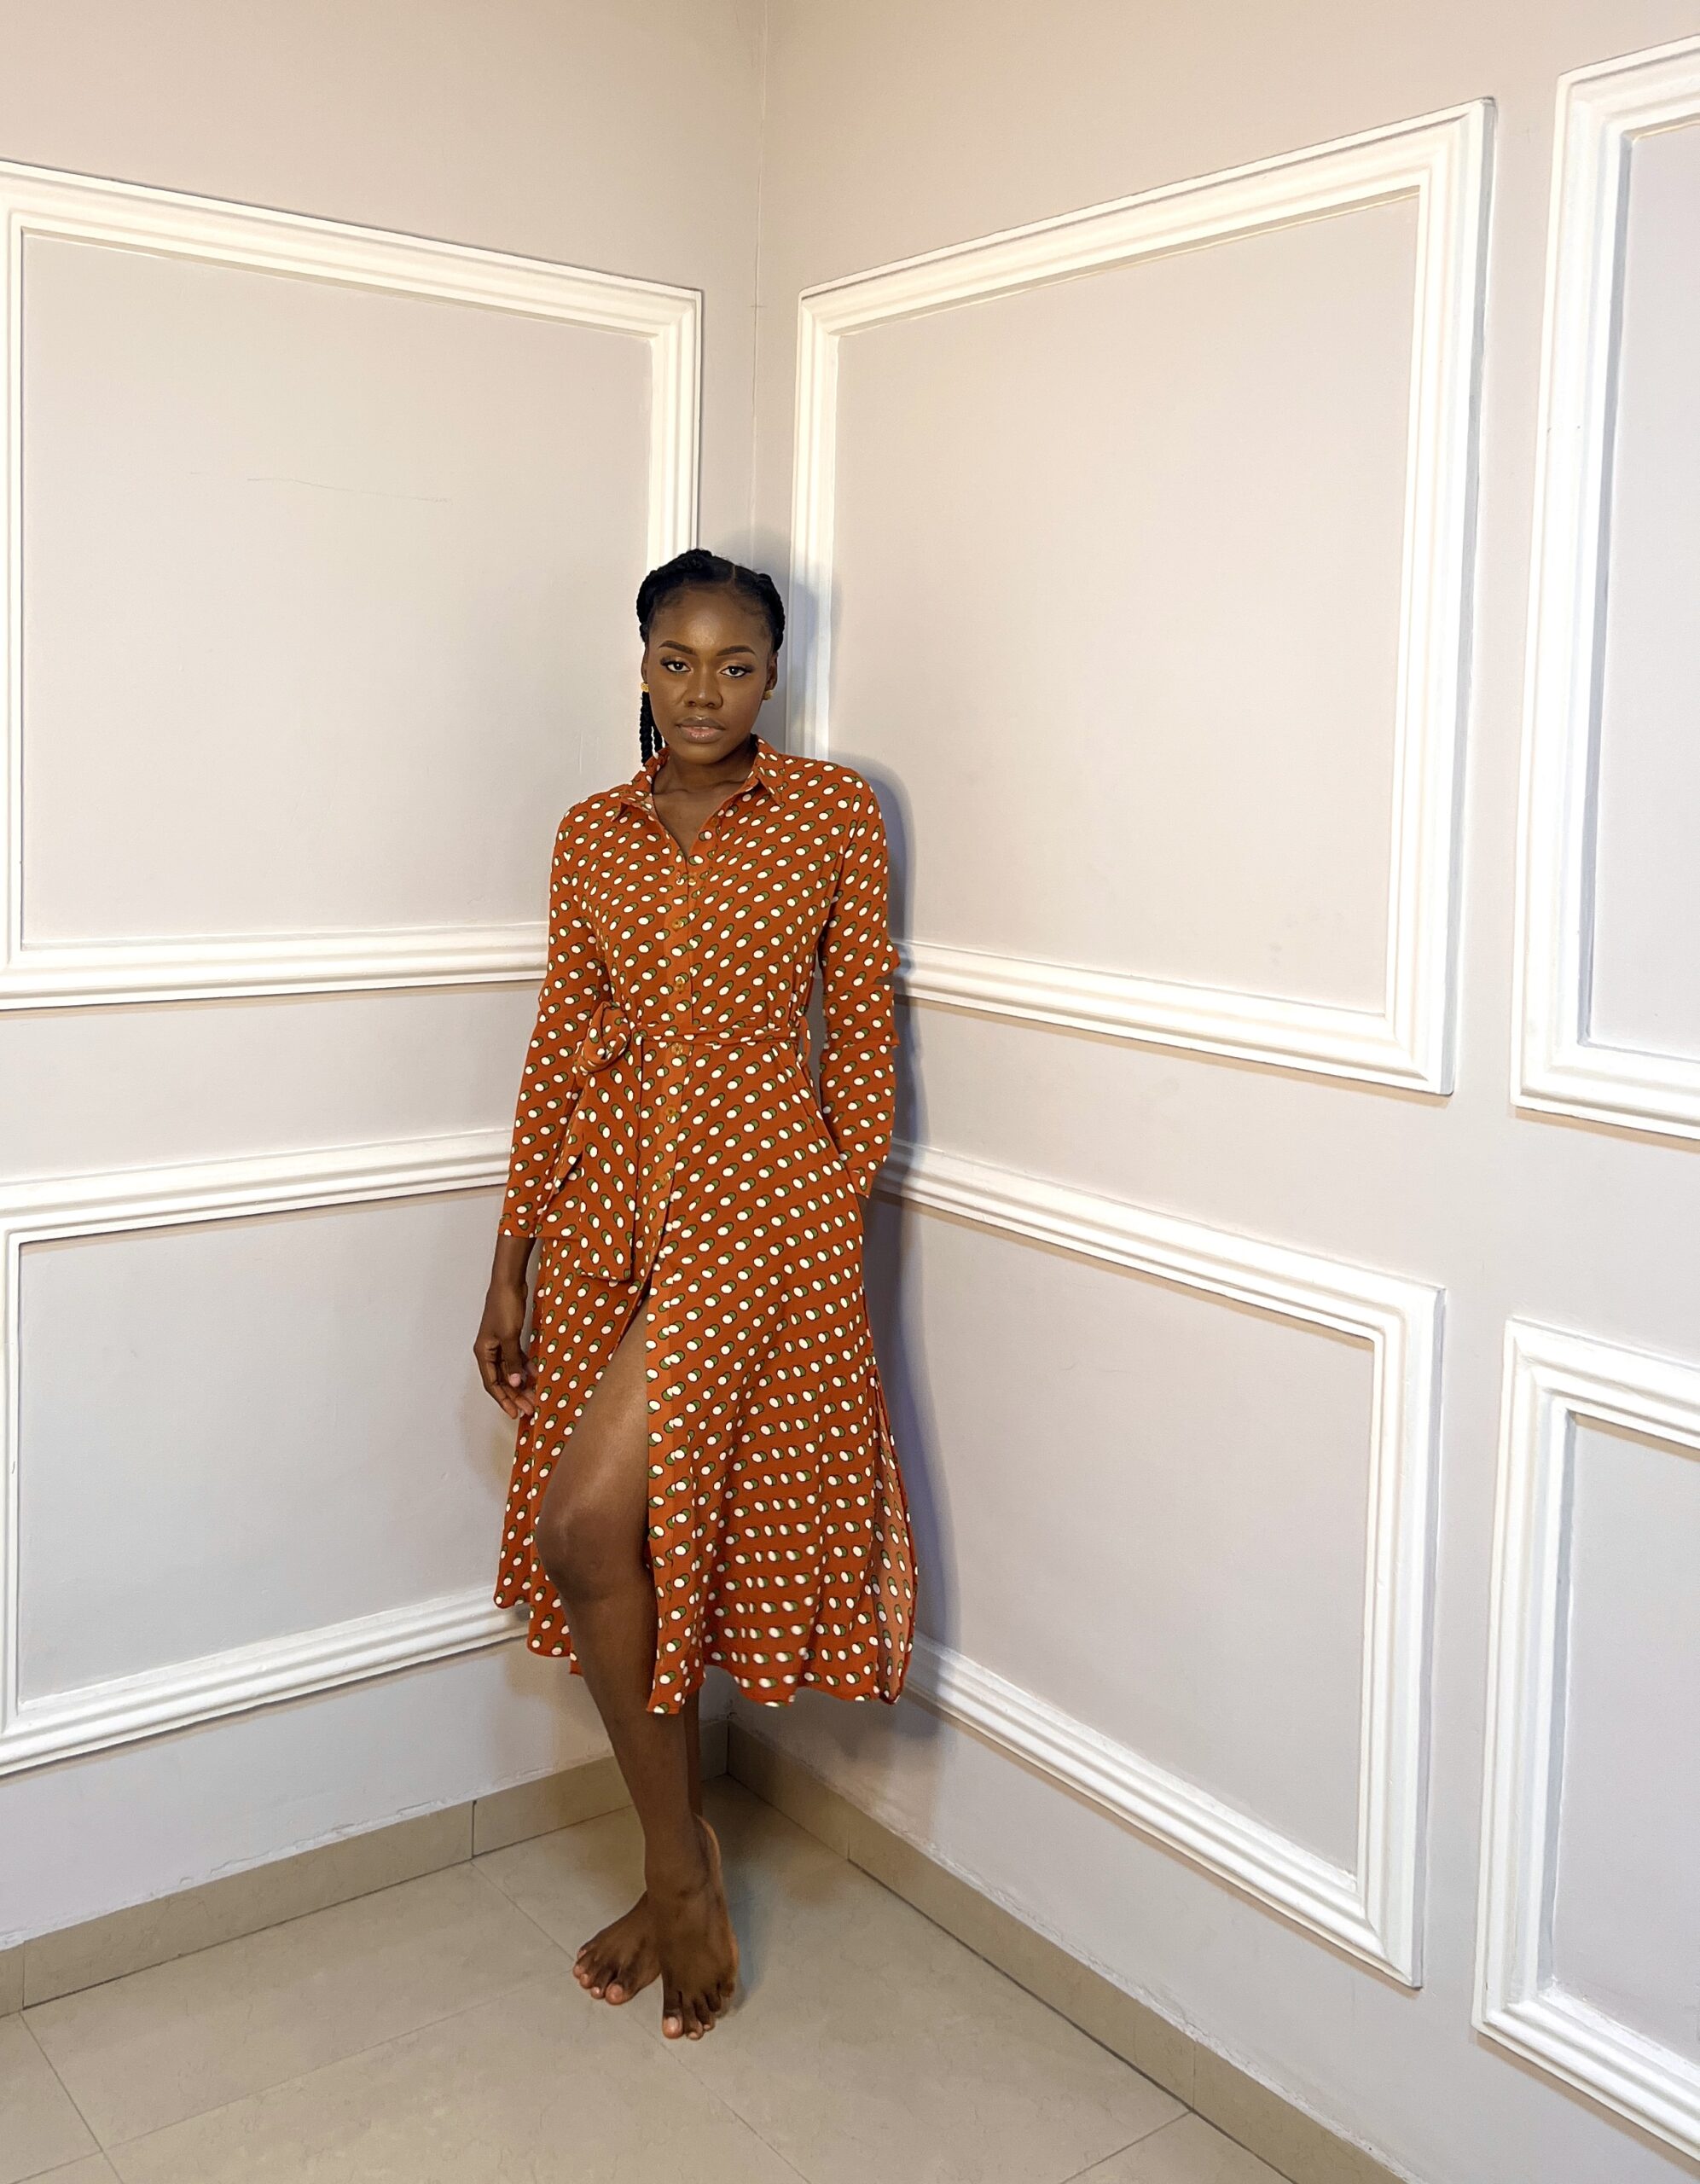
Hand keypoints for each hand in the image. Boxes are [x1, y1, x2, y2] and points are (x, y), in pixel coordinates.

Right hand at [473, 1280, 536, 1419]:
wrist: (509, 1284)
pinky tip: (536, 1374)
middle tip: (529, 1409)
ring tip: (534, 1397)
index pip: (493, 1384)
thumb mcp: (510, 1336)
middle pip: (502, 1380)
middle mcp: (489, 1352)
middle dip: (515, 1396)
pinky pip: (517, 1359)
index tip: (515, 1413)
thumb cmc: (504, 1307)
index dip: (504, 1400)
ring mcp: (500, 1345)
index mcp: (484, 1353)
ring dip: (522, 1384)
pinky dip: (526, 1367)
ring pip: (510, 1371)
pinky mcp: (510, 1338)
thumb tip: (516, 1383)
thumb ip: (513, 1361)